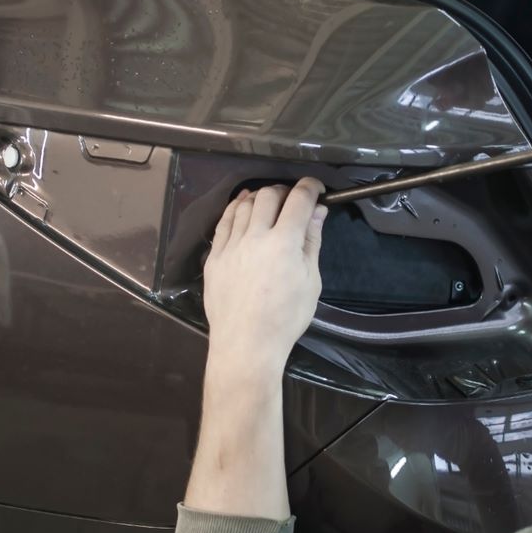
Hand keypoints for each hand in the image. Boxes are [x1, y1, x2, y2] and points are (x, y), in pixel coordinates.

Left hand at [202, 178, 326, 376]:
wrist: (246, 345)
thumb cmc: (286, 318)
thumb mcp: (311, 282)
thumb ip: (312, 242)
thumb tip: (318, 212)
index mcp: (284, 243)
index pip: (299, 199)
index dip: (311, 187)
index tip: (317, 189)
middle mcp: (255, 237)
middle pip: (269, 195)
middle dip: (285, 191)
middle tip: (293, 201)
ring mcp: (231, 245)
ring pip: (244, 205)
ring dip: (260, 197)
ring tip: (269, 203)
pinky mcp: (214, 256)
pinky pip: (224, 222)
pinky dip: (236, 209)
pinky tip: (242, 207)